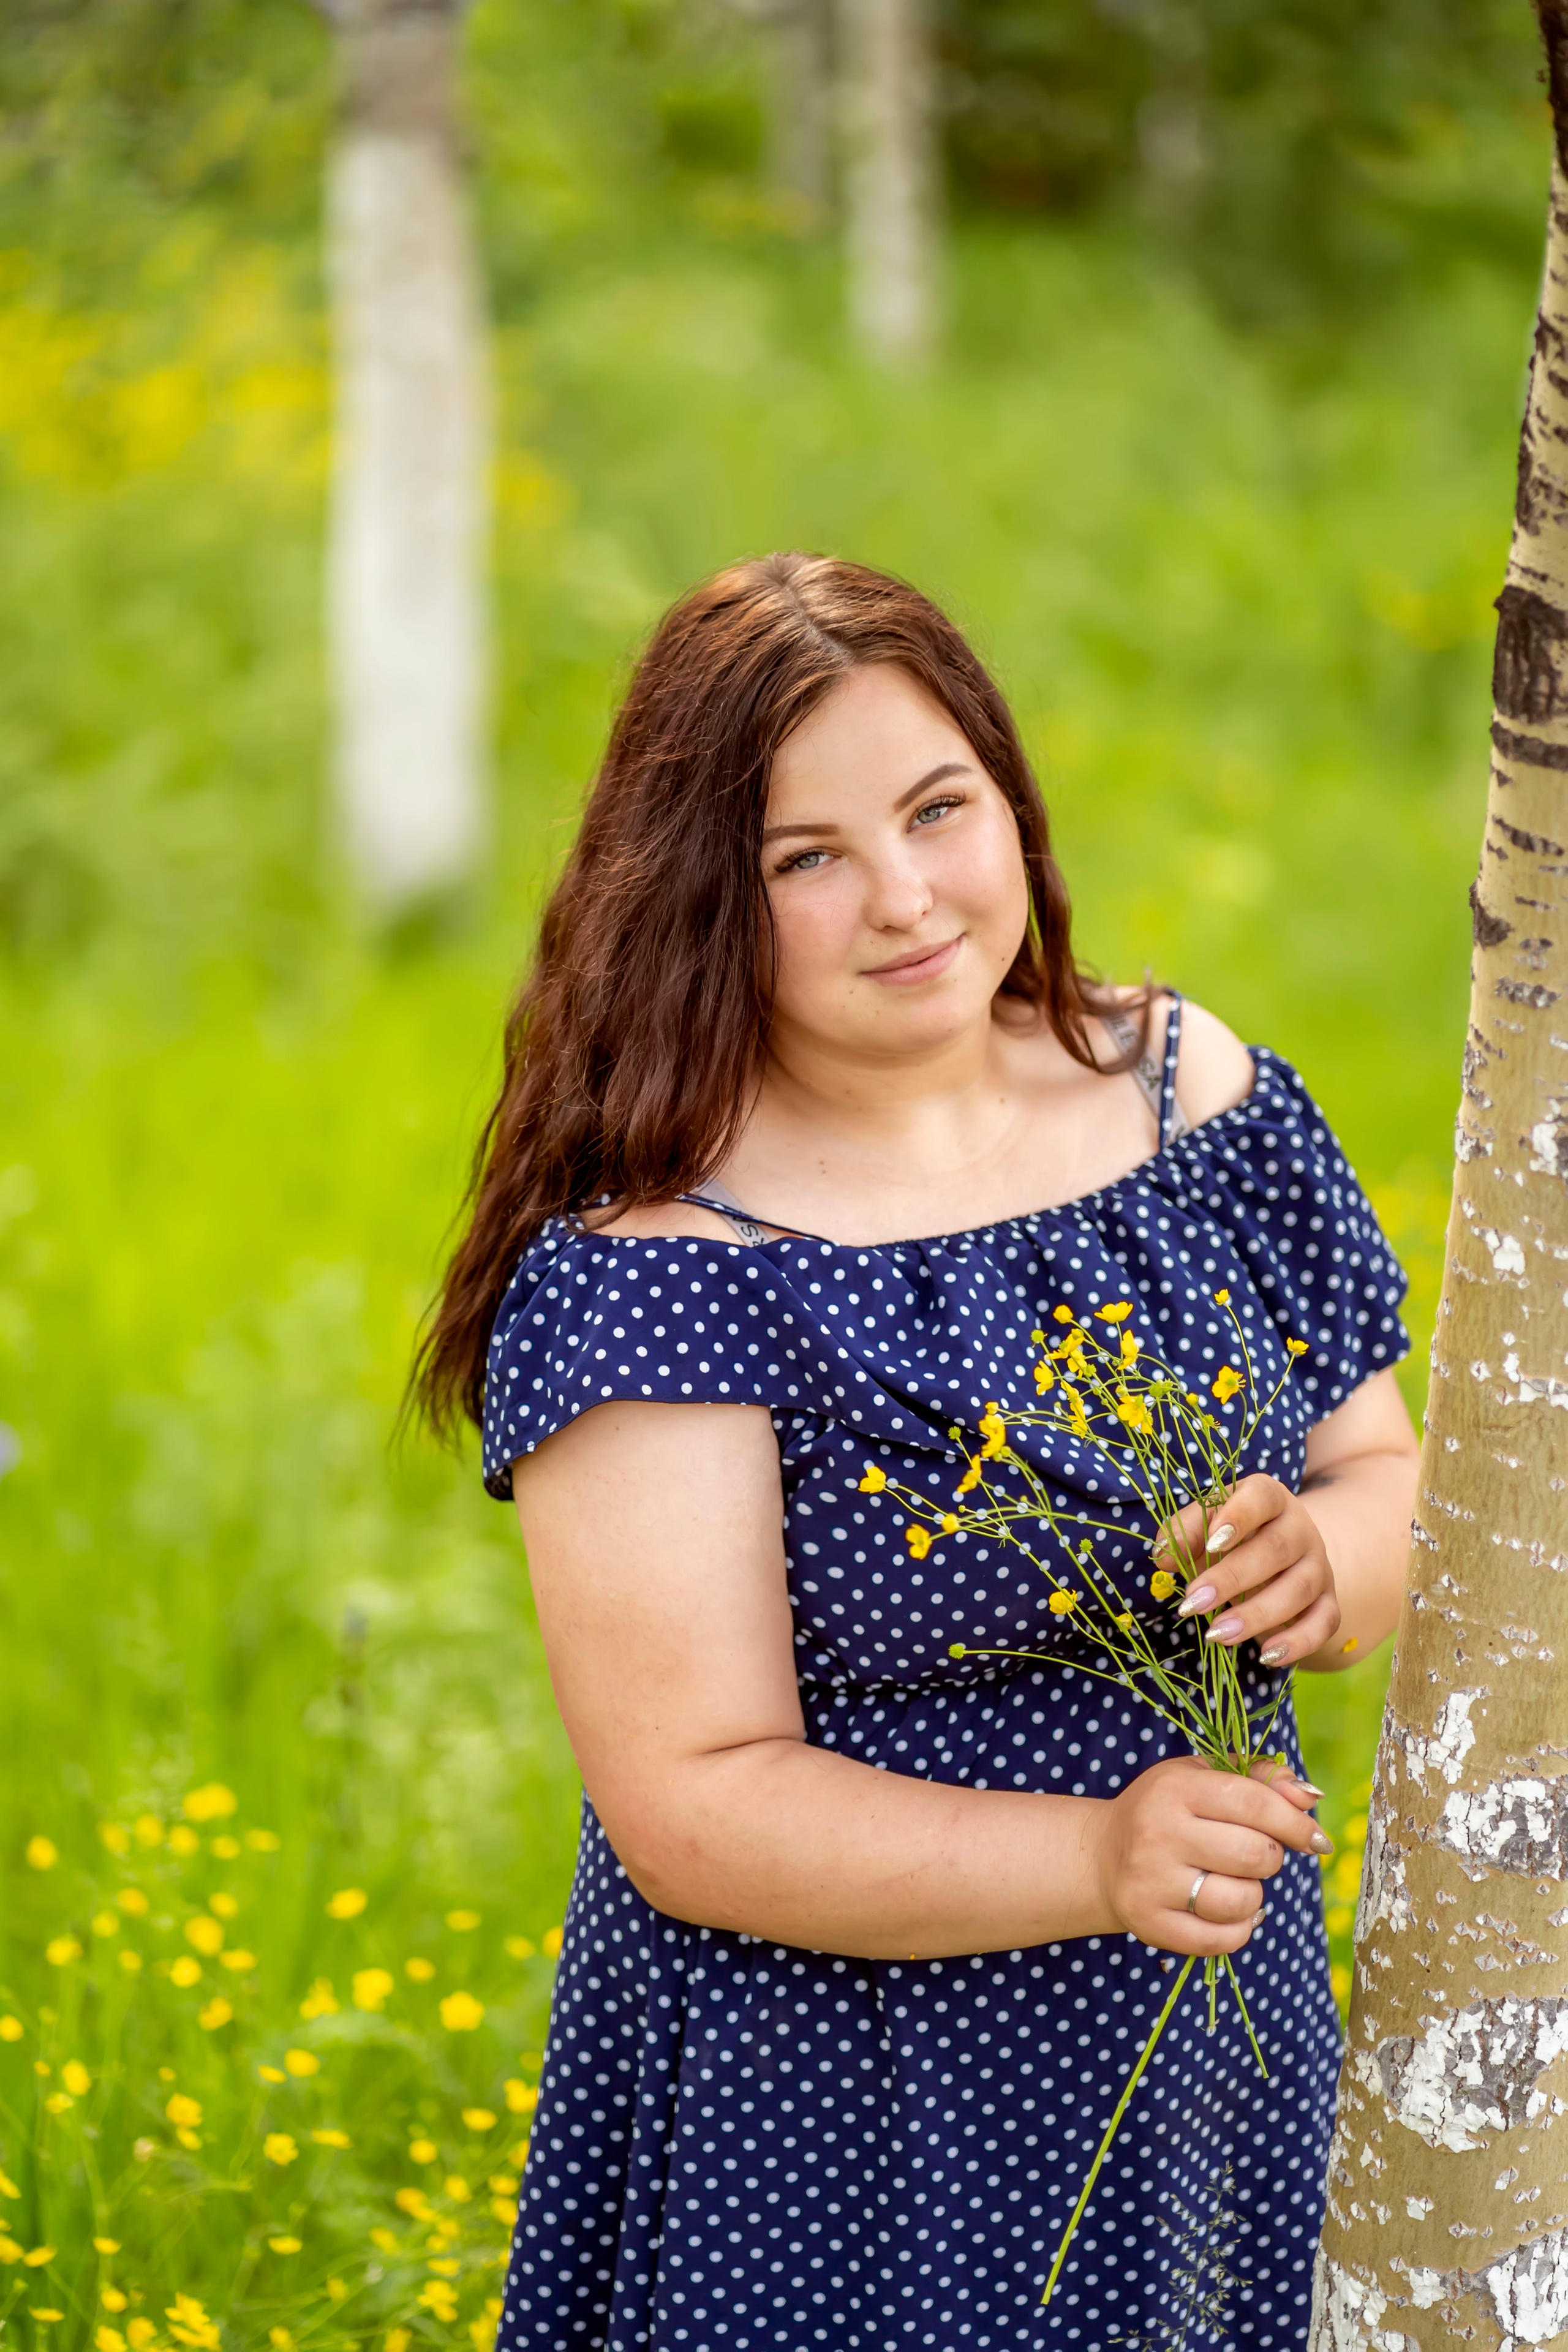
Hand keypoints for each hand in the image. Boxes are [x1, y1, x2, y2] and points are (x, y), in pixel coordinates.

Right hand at [1091, 1754, 1330, 1955]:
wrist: (1101, 1856)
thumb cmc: (1165, 1810)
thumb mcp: (1201, 1778)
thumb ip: (1259, 1779)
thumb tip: (1309, 1797)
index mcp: (1174, 1788)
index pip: (1254, 1803)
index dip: (1295, 1823)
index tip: (1314, 1839)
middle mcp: (1158, 1833)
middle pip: (1254, 1854)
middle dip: (1271, 1857)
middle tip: (1258, 1854)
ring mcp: (1151, 1882)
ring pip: (1242, 1901)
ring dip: (1254, 1895)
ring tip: (1235, 1882)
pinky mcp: (1150, 1924)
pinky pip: (1222, 1939)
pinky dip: (1240, 1929)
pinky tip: (1229, 1912)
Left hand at [1156, 1473, 1339, 1669]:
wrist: (1282, 1553)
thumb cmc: (1233, 1536)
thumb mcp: (1206, 1526)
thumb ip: (1183, 1532)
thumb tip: (1163, 1556)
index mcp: (1269, 1498)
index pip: (1261, 1497)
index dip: (1239, 1516)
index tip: (1212, 1542)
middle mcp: (1300, 1528)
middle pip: (1275, 1549)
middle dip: (1231, 1579)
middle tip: (1193, 1603)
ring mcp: (1318, 1565)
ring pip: (1298, 1589)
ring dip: (1256, 1615)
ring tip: (1216, 1634)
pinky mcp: (1328, 1600)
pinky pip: (1324, 1622)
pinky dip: (1298, 1642)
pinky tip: (1266, 1657)